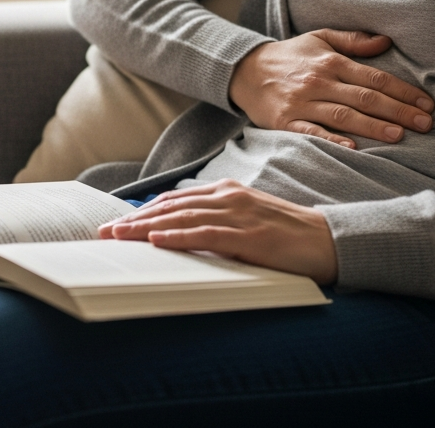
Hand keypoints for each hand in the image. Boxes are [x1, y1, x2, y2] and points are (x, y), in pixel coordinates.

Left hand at [99, 179, 337, 283]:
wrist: (330, 242)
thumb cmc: (288, 236)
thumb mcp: (247, 223)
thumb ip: (217, 224)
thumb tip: (181, 236)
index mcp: (227, 192)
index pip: (175, 201)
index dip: (143, 211)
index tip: (116, 223)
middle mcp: (229, 197)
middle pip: (171, 207)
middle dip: (134, 220)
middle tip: (104, 232)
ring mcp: (239, 215)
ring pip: (182, 218)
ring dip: (146, 228)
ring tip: (119, 236)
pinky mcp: (250, 236)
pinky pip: (207, 235)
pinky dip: (179, 236)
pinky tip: (157, 241)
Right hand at [229, 29, 433, 146]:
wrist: (244, 70)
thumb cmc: (289, 56)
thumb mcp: (319, 38)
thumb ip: (353, 40)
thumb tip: (386, 41)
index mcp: (331, 61)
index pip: (375, 78)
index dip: (403, 90)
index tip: (425, 103)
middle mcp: (319, 81)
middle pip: (365, 98)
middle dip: (398, 111)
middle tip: (425, 124)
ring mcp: (301, 103)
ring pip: (343, 116)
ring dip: (373, 126)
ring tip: (399, 136)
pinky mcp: (285, 121)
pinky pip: (311, 132)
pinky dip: (331, 139)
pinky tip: (352, 146)